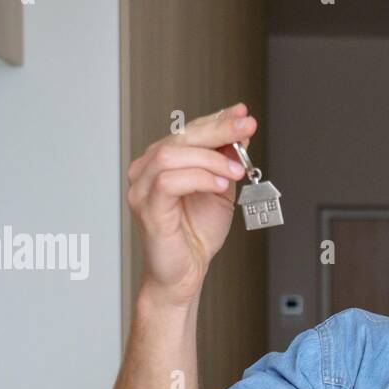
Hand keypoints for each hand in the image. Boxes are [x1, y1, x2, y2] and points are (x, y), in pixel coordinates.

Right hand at [125, 102, 257, 306]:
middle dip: (218, 129)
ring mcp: (142, 188)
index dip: (217, 120)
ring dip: (210, 159)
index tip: (242, 114)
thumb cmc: (196, 235)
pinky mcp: (147, 208)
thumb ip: (226, 163)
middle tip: (246, 128)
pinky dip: (199, 178)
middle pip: (181, 136)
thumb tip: (240, 135)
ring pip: (171, 154)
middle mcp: (147, 170)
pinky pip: (168, 181)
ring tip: (235, 171)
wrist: (185, 273)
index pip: (189, 131)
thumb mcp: (220, 190)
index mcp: (163, 162)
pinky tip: (220, 185)